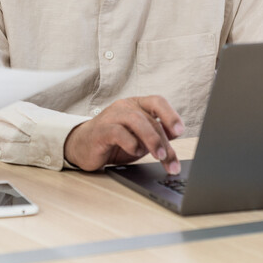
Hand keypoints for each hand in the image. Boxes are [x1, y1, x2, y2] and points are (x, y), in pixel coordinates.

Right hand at [63, 96, 184, 173]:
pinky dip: (131, 143)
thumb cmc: (113, 142)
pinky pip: (119, 132)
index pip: (157, 101)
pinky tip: (135, 152)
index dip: (170, 115)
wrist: (82, 147)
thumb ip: (156, 135)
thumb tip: (175, 135)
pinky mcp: (101, 130)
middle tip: (171, 161)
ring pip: (136, 121)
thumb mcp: (139, 139)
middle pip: (150, 119)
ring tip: (160, 157)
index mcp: (136, 105)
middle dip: (164, 142)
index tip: (180, 131)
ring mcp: (111, 116)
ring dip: (152, 140)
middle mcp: (124, 107)